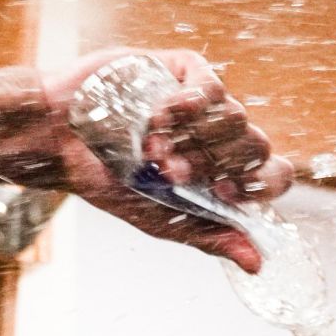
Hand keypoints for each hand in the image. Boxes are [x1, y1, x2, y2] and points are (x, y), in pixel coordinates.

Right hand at [0, 49, 294, 273]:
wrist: (59, 139)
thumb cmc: (109, 181)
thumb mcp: (161, 219)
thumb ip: (210, 237)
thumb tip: (257, 264)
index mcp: (225, 174)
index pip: (275, 176)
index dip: (260, 185)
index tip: (226, 193)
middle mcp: (220, 138)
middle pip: (258, 146)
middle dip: (213, 165)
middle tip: (171, 172)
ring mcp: (205, 103)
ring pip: (238, 116)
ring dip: (194, 139)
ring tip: (153, 148)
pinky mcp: (184, 71)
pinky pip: (213, 84)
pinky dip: (191, 102)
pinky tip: (162, 113)